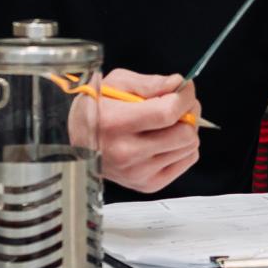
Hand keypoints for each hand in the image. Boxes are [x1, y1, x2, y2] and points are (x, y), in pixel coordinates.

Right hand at [96, 68, 201, 193]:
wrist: (78, 142)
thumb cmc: (96, 109)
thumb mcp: (115, 83)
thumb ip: (149, 83)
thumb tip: (177, 84)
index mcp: (115, 123)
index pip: (167, 113)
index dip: (184, 97)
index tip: (185, 88)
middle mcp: (126, 152)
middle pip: (184, 134)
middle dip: (189, 113)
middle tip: (180, 104)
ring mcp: (138, 172)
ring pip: (189, 148)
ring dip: (186, 130)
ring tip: (169, 122)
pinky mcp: (147, 184)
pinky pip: (186, 161)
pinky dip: (183, 147)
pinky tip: (166, 139)